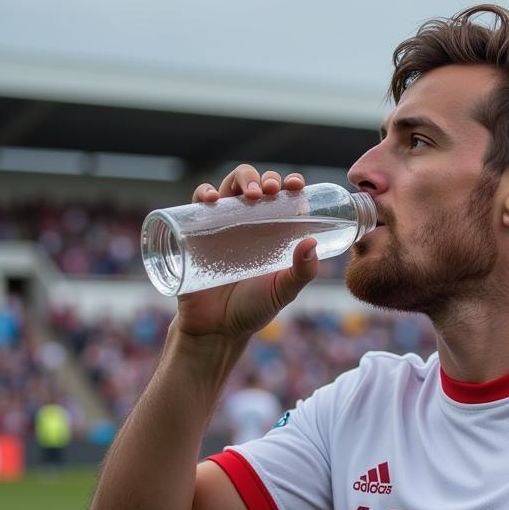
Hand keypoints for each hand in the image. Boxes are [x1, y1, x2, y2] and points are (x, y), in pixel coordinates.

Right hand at [177, 165, 319, 340]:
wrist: (217, 330)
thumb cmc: (254, 309)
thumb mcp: (283, 291)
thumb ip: (302, 272)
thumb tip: (312, 242)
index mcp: (273, 232)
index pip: (283, 198)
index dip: (289, 184)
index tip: (296, 185)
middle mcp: (248, 224)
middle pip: (257, 186)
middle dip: (266, 180)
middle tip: (271, 192)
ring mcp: (222, 226)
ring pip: (229, 187)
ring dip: (240, 179)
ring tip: (251, 194)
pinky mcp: (196, 233)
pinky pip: (197, 204)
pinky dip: (203, 193)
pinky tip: (212, 199)